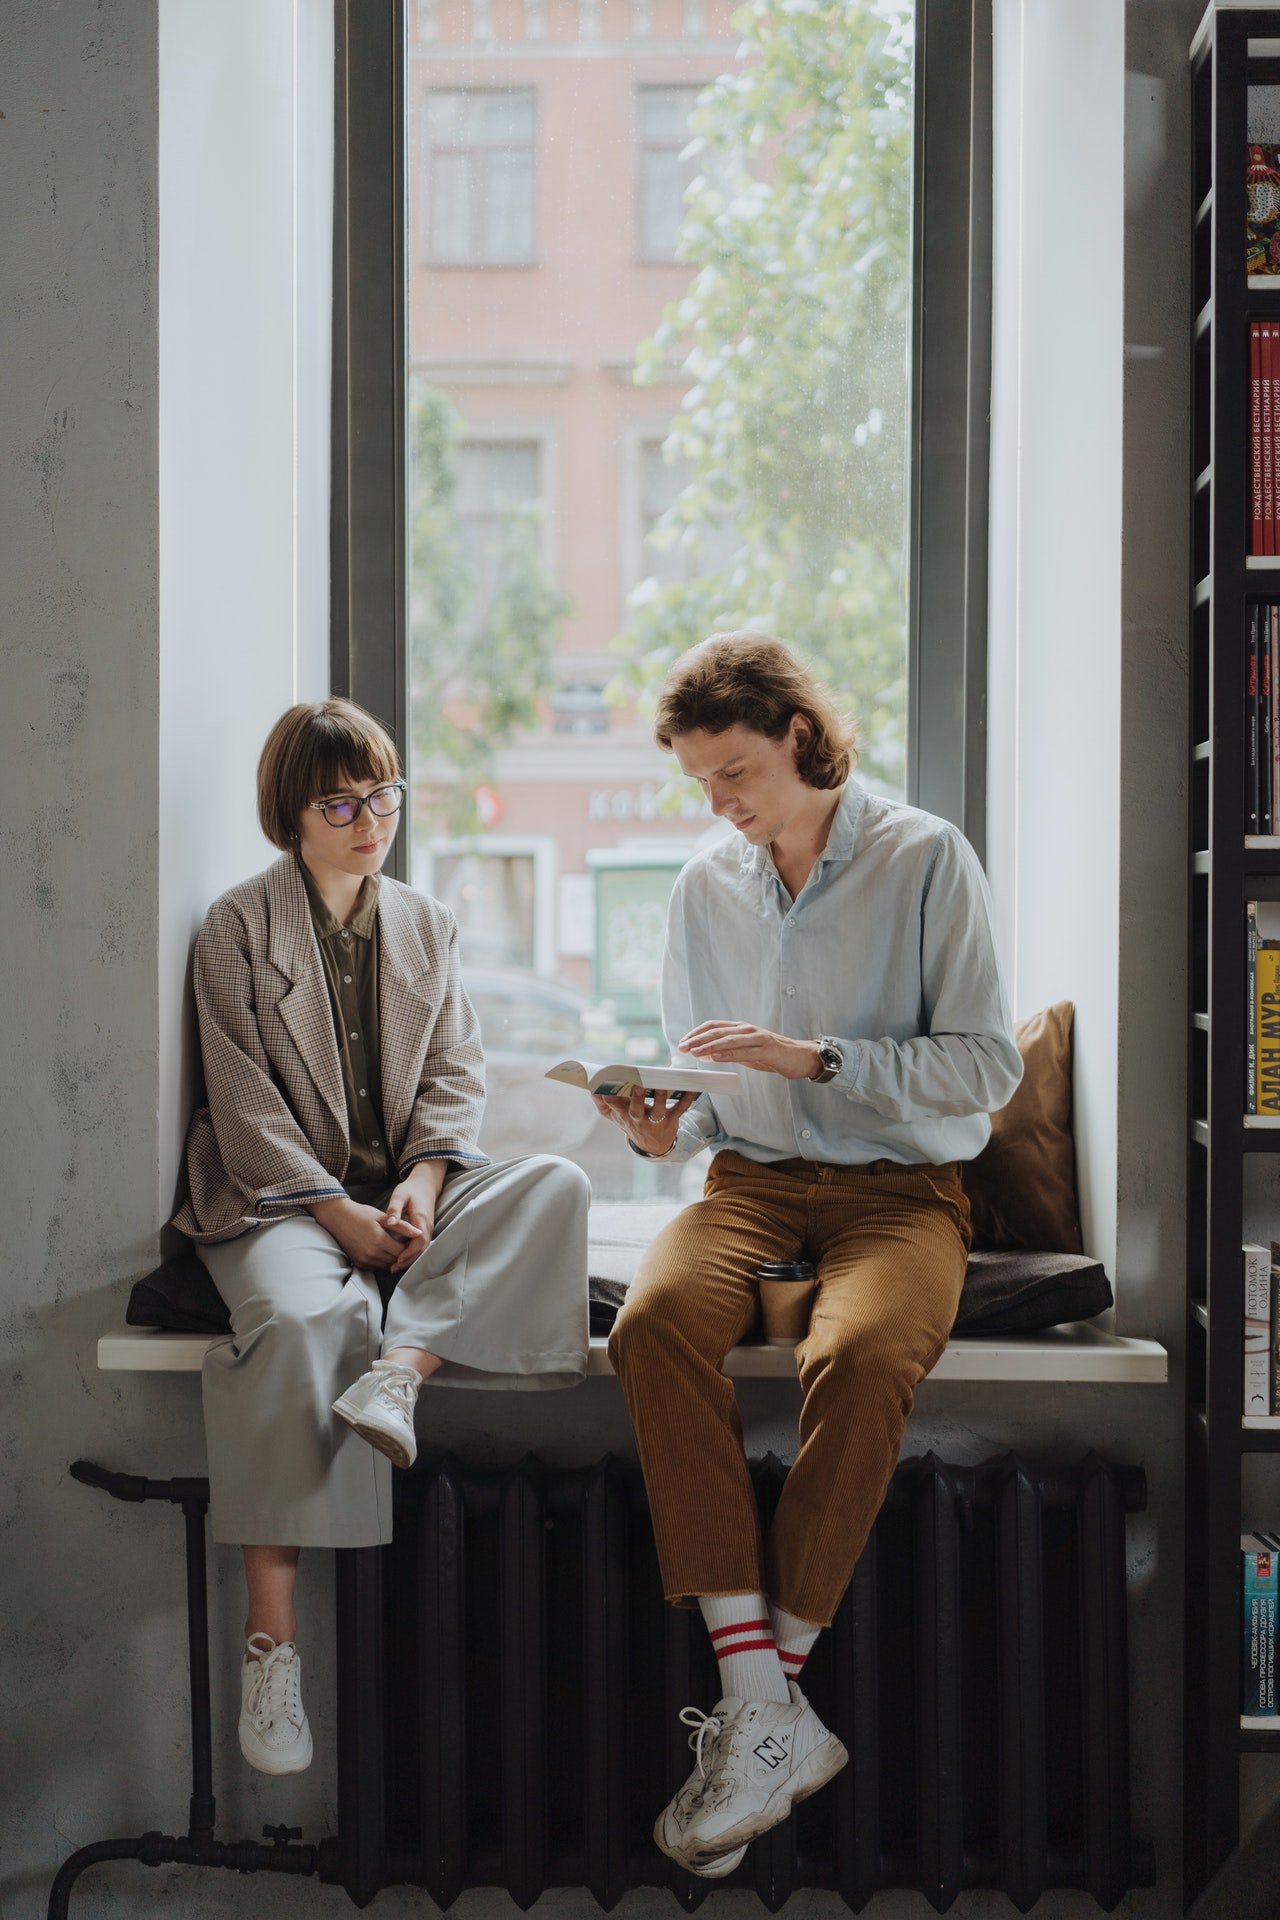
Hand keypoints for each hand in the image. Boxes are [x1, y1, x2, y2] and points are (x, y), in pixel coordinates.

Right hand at [310, 1196, 406, 1271]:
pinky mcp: (359, 1263)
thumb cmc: (361, 1214)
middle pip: (396, 1261)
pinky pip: (377, 1266)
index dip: (410, 1248)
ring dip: (393, 1259)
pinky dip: (383, 1261)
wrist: (338, 1218)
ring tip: (395, 1247)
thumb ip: (402, 1226)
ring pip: (387, 1266)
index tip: (412, 1241)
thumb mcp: (382, 1217)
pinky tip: (383, 1250)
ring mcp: (364, 1260)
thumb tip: (419, 1233)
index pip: (402, 1252)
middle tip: (406, 1245)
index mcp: (379, 1240)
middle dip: (403, 1255)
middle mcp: (371, 1253)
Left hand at [380, 1163, 443, 1274]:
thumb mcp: (400, 1195)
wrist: (425, 1184)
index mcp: (421, 1218)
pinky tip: (400, 1258)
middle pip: (422, 1249)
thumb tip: (390, 1223)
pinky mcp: (425, 1231)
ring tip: (395, 1267)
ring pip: (422, 1249)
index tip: (397, 1259)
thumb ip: (394, 1208)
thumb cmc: (410, 1189)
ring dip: (410, 1259)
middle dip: (409, 1260)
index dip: (409, 1252)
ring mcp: (428, 1229)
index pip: (419, 1240)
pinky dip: (412, 1254)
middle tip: (393, 1268)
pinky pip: (420, 1246)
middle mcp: (427, 1226)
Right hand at [592, 1086, 696, 1158]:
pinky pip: (680, 1109)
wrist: (653, 1145)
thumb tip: (593, 1090)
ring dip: (661, 1098)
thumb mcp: (615, 1117)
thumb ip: (602, 1104)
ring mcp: (656, 1121)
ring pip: (658, 1110)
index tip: (605, 1086)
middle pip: (636, 1110)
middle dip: (636, 1098)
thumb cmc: (633, 1124)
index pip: (614, 1106)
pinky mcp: (672, 1120)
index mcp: (625, 1116)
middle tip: (637, 1085)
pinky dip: (687, 1099)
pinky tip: (691, 1089)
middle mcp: (639, 1119)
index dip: (610, 1097)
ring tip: (662, 1085)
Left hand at [679, 1021, 821, 1080]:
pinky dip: (728, 1054)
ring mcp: (758, 1038)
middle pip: (717, 1031)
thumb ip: (729, 1053)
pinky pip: (744, 1051)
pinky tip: (716, 1058)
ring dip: (709, 1046)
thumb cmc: (774, 1055)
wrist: (801, 1057)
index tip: (684, 1041)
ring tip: (695, 1052)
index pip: (714, 1026)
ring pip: (728, 1040)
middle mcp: (748, 1030)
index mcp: (741, 1029)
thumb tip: (707, 1055)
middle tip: (683, 1046)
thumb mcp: (748, 1053)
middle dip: (698, 1039)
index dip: (697, 1033)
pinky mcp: (767, 1049)